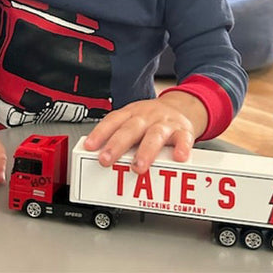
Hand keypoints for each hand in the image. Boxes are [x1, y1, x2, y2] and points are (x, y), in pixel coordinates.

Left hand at [83, 92, 207, 174]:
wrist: (182, 106)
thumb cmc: (152, 119)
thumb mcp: (134, 121)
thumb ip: (119, 136)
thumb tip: (96, 156)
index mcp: (132, 113)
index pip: (113, 120)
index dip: (100, 133)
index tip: (89, 146)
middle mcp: (147, 116)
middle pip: (131, 128)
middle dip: (117, 144)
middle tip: (106, 159)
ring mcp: (165, 123)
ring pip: (155, 134)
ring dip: (146, 151)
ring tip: (138, 167)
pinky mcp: (183, 131)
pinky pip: (184, 139)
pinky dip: (182, 148)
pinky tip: (178, 158)